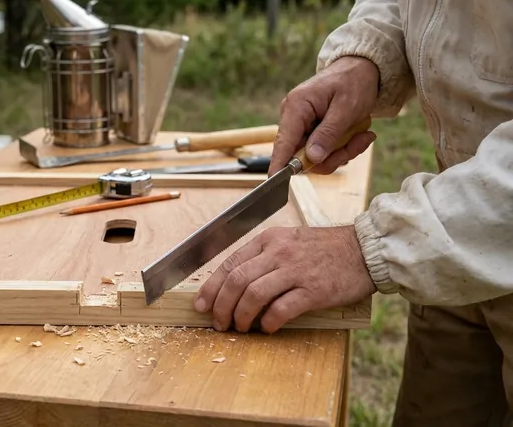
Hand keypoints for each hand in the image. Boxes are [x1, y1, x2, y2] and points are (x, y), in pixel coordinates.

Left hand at [193, 225, 375, 333]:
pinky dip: (269, 322)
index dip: (211, 287)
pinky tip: (268, 328)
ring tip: (241, 328)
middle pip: (236, 280)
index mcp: (268, 240)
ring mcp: (295, 270)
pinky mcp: (313, 290)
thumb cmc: (326, 249)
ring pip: (253, 294)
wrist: (365, 250)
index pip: (229, 263)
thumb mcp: (289, 242)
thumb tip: (236, 286)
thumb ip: (264, 259)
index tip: (202, 305)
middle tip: (219, 323)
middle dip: (221, 306)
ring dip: (241, 316)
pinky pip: (281, 308)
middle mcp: (278, 252)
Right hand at [269, 56, 380, 175]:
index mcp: (296, 107)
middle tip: (359, 143)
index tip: (275, 181)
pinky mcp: (311, 131)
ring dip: (342, 152)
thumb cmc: (353, 82)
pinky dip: (342, 147)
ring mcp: (302, 126)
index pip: (283, 142)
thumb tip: (311, 158)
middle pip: (302, 155)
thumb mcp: (346, 109)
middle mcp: (293, 118)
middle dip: (333, 156)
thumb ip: (328, 134)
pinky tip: (358, 135)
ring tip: (362, 136)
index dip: (279, 163)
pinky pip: (323, 151)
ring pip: (315, 157)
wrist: (361, 69)